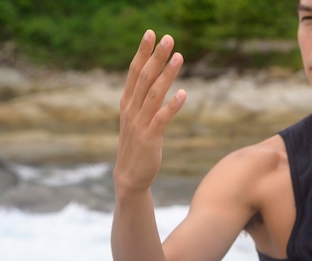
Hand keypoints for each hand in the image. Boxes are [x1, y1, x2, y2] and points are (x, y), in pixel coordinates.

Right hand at [114, 30, 186, 194]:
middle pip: (145, 78)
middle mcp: (131, 110)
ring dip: (167, 75)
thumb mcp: (135, 119)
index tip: (150, 33)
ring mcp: (139, 124)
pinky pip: (162, 119)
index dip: (142, 52)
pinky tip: (183, 94)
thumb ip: (143, 100)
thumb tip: (154, 80)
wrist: (130, 176)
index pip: (134, 72)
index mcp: (127, 103)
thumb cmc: (136, 145)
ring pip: (154, 94)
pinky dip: (172, 106)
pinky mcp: (150, 138)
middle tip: (169, 39)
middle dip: (156, 57)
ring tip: (179, 57)